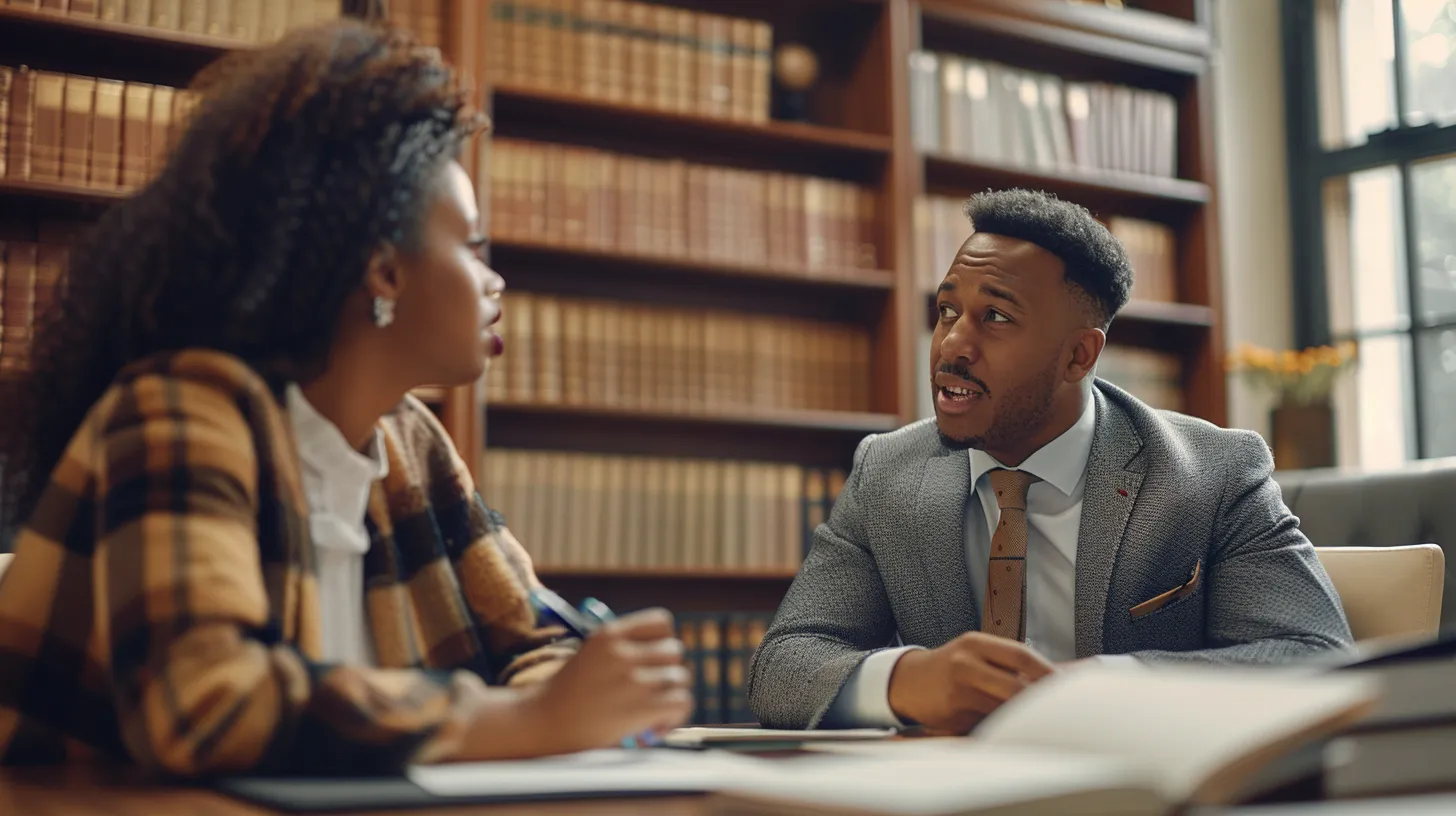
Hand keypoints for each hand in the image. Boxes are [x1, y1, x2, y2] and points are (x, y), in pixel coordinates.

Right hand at [445, 608, 690, 761]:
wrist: (541, 723)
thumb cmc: (565, 694)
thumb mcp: (590, 654)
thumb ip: (623, 648)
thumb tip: (660, 655)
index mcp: (609, 634)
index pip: (661, 622)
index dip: (662, 641)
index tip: (652, 659)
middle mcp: (622, 652)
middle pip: (674, 650)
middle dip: (666, 671)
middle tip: (652, 690)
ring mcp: (633, 679)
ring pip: (680, 677)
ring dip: (671, 695)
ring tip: (653, 710)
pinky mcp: (641, 707)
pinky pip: (681, 701)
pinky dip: (674, 715)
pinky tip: (654, 725)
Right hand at [886, 632, 1055, 733]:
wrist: (909, 681)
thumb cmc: (954, 667)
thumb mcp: (979, 653)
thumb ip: (1016, 662)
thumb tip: (1068, 669)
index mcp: (975, 643)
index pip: (1020, 655)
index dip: (1047, 671)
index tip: (1068, 685)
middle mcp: (964, 664)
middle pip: (1014, 686)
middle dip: (1038, 700)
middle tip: (1062, 710)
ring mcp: (957, 691)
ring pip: (1003, 709)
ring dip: (1022, 716)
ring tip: (1037, 720)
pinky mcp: (952, 716)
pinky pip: (986, 724)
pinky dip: (1001, 727)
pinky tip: (1005, 727)